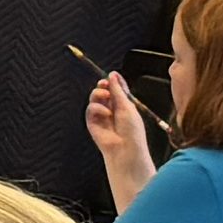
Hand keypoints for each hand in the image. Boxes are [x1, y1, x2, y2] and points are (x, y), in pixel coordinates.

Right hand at [89, 71, 155, 201]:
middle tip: (104, 84)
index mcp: (123, 105)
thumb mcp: (127, 105)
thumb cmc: (131, 129)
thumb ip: (118, 90)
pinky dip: (97, 108)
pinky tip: (106, 113)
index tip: (111, 76)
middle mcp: (112, 109)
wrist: (125, 148)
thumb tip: (112, 74)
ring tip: (104, 96)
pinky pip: (90, 109)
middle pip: (103, 91)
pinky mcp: (92, 122)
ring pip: (94, 98)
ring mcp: (101, 115)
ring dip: (98, 94)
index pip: (116, 89)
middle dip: (103, 86)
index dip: (113, 82)